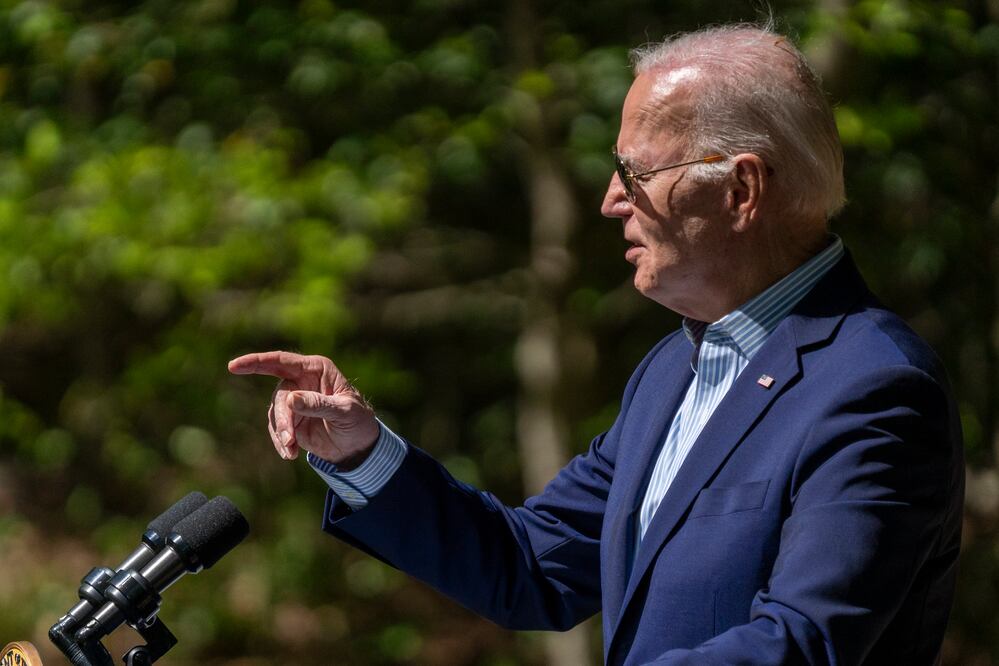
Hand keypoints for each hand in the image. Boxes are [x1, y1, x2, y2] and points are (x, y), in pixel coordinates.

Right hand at [227, 351, 379, 468]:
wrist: (358, 447)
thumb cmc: (358, 422)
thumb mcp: (345, 412)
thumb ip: (319, 404)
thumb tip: (291, 399)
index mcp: (316, 369)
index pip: (281, 361)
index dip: (256, 362)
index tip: (234, 366)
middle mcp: (301, 381)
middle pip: (280, 395)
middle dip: (282, 418)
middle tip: (289, 439)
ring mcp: (294, 401)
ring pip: (275, 413)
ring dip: (282, 433)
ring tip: (291, 451)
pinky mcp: (290, 421)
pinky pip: (277, 429)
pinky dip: (281, 442)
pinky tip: (290, 454)